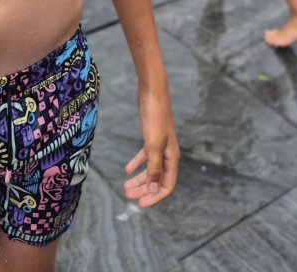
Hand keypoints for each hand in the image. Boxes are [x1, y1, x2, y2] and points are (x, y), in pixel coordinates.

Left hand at [124, 90, 178, 207]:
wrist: (152, 92)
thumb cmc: (155, 117)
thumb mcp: (153, 145)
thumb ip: (154, 168)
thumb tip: (153, 190)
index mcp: (172, 158)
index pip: (167, 186)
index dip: (155, 197)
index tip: (140, 204)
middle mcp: (167, 154)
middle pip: (157, 180)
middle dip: (143, 189)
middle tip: (128, 196)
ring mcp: (159, 146)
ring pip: (150, 169)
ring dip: (139, 179)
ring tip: (125, 187)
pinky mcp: (150, 137)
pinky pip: (144, 156)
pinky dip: (136, 164)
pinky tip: (127, 169)